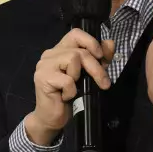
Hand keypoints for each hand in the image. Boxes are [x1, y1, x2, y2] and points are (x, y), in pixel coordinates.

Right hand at [25, 29, 114, 144]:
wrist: (52, 118)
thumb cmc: (71, 96)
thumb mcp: (89, 75)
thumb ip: (99, 59)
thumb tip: (110, 43)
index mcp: (61, 50)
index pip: (76, 33)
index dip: (91, 42)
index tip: (101, 56)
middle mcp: (50, 54)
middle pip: (79, 51)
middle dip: (96, 67)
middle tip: (104, 83)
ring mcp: (44, 65)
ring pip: (73, 59)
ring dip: (81, 78)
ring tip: (76, 89)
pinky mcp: (42, 78)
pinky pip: (67, 80)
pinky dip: (72, 91)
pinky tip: (66, 97)